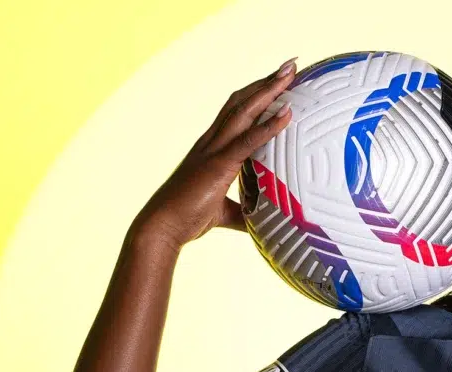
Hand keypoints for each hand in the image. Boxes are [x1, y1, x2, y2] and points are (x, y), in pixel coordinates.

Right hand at [131, 57, 297, 251]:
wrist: (162, 228)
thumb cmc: (187, 220)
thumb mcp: (224, 214)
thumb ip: (244, 213)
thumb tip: (264, 222)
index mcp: (211, 148)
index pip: (236, 112)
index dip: (256, 94)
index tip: (277, 80)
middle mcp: (211, 142)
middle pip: (242, 102)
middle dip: (266, 82)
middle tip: (290, 64)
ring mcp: (213, 150)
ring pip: (244, 111)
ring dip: (268, 90)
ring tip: (290, 72)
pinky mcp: (218, 165)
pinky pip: (248, 140)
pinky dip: (269, 126)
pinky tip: (288, 113)